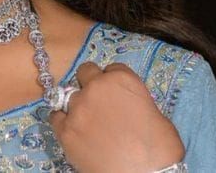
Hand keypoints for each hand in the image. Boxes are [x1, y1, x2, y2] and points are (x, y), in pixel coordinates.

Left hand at [48, 62, 184, 172]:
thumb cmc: (159, 148)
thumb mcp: (155, 114)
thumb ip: (135, 101)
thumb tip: (127, 106)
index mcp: (122, 79)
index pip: (112, 68)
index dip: (113, 81)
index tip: (115, 93)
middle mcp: (96, 87)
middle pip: (86, 72)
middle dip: (91, 83)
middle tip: (98, 102)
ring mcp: (78, 108)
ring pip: (69, 94)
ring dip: (77, 104)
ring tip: (87, 121)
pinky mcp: (65, 130)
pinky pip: (55, 116)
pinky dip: (63, 121)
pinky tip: (72, 129)